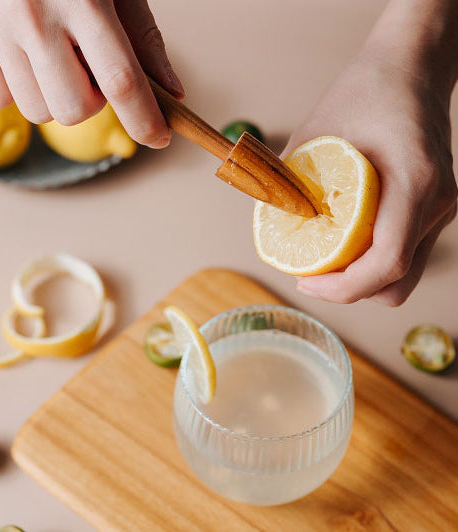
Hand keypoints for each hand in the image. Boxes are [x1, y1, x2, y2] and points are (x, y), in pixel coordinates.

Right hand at [0, 0, 183, 147]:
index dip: (144, 120)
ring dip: (53, 95)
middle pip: (74, 111)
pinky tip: (20, 52)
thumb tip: (172, 96)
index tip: (159, 138)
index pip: (122, 81)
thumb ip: (143, 42)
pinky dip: (15, 87)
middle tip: (85, 66)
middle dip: (90, 102)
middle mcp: (32, 12)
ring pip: (38, 112)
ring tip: (51, 52)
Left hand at [286, 47, 456, 305]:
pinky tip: (343, 246)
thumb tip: (268, 224)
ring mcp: (441, 208)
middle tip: (309, 278)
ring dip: (362, 282)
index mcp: (413, 180)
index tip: (305, 283)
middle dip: (349, 292)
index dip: (343, 288)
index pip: (387, 262)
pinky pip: (406, 254)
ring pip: (406, 275)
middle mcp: (437, 201)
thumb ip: (291, 182)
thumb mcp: (315, 133)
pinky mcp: (435, 208)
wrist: (412, 67)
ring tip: (322, 264)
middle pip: (398, 283)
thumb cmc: (364, 91)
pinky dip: (373, 263)